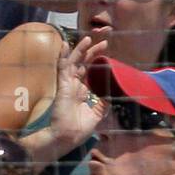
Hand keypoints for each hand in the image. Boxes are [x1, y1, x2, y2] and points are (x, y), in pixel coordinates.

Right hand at [46, 36, 106, 152]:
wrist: (67, 136)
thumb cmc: (79, 128)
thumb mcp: (97, 113)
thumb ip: (102, 102)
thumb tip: (111, 93)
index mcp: (81, 91)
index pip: (88, 71)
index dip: (96, 60)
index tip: (105, 50)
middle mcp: (74, 85)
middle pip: (82, 63)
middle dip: (92, 52)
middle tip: (103, 41)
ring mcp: (68, 84)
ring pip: (73, 62)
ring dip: (80, 50)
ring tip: (88, 38)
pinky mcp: (63, 86)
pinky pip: (63, 68)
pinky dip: (64, 56)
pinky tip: (65, 45)